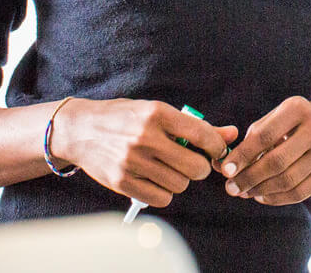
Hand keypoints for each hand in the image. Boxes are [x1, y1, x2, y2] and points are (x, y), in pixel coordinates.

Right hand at [51, 99, 237, 207]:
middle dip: (200, 167)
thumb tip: (230, 134)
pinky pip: (161, 198)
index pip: (201, 134)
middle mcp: (145, 137)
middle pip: (195, 167)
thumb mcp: (158, 112)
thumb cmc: (125, 118)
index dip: (216, 146)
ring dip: (181, 180)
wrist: (80, 129)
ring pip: (180, 185)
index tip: (217, 151)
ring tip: (169, 168)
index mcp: (157, 114)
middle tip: (193, 163)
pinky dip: (164, 193)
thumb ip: (196, 126)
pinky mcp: (122, 182)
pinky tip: (156, 180)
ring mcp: (132, 161)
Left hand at [218, 96, 310, 205]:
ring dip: (260, 191)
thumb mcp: (275, 118)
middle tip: (231, 188)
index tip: (225, 170)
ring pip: (287, 181)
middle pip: (276, 162)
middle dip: (249, 178)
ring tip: (244, 192)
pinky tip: (261, 196)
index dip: (242, 156)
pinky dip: (276, 198)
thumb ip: (250, 139)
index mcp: (298, 109)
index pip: (264, 136)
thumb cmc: (293, 123)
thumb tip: (222, 165)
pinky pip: (299, 193)